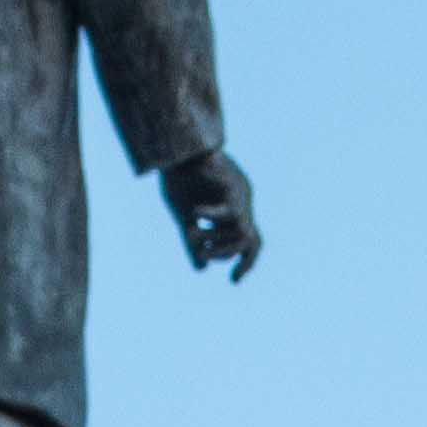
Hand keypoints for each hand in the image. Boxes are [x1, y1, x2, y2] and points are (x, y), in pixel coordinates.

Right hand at [165, 147, 260, 277]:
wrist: (176, 144)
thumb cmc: (180, 177)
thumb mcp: (184, 216)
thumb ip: (194, 243)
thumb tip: (202, 270)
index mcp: (233, 210)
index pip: (251, 242)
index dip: (245, 263)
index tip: (233, 281)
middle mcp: (240, 203)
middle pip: (250, 239)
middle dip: (227, 253)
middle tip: (203, 252)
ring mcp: (238, 193)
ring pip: (242, 231)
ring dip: (219, 240)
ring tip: (195, 235)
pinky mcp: (230, 182)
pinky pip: (229, 210)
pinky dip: (212, 216)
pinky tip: (196, 213)